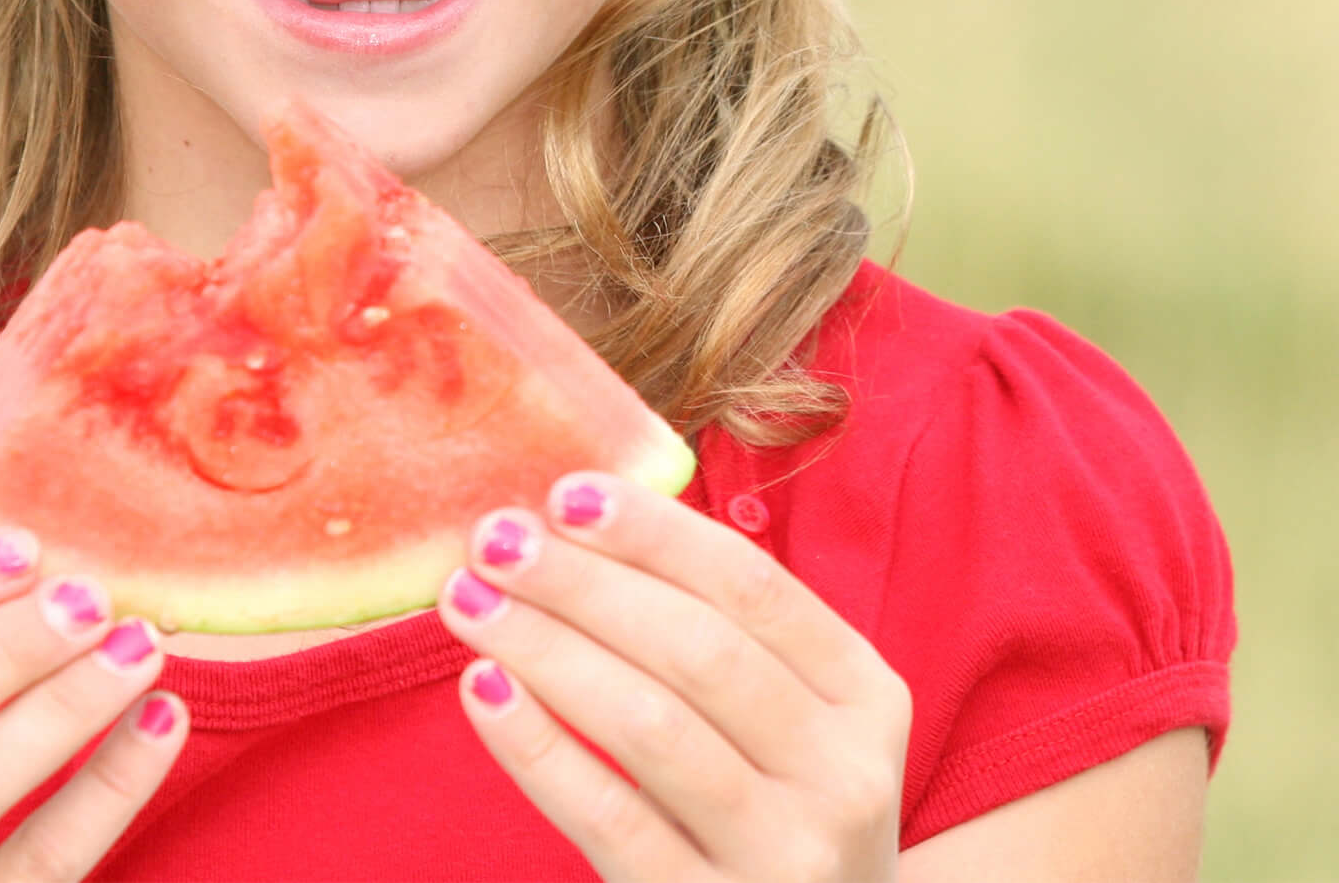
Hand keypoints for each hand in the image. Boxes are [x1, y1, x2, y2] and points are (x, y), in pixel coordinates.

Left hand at [436, 473, 910, 881]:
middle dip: (586, 583)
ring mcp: (785, 852)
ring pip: (651, 724)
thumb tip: (586, 526)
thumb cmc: (778, 821)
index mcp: (869, 699)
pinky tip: (485, 690)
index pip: (753, 589)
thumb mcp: (796, 732)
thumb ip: (728, 643)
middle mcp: (844, 773)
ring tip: (469, 601)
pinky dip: (538, 747)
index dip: (656, 534)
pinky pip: (609, 817)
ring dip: (549, 648)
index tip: (566, 492)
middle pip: (699, 648)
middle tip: (497, 537)